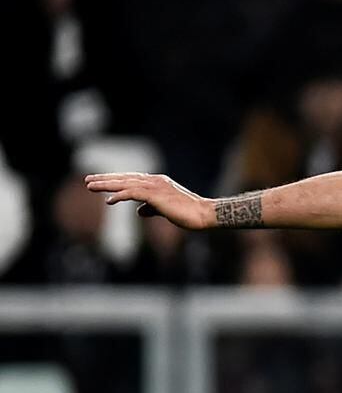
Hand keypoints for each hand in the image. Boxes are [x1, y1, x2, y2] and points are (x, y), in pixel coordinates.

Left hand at [85, 173, 214, 230]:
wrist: (203, 214)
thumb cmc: (189, 214)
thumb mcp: (166, 210)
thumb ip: (151, 209)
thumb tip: (138, 212)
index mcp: (157, 182)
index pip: (131, 179)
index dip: (115, 180)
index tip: (100, 182)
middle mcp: (153, 181)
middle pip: (124, 178)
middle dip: (105, 179)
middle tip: (88, 180)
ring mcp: (154, 186)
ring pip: (124, 183)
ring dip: (106, 185)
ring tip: (90, 186)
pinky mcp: (155, 195)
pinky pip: (132, 193)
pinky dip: (119, 196)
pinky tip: (109, 201)